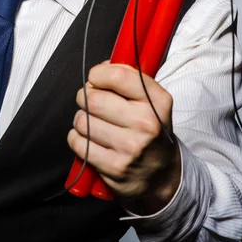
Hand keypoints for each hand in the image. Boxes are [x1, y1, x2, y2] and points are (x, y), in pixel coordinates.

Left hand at [67, 62, 180, 213]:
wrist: (164, 175)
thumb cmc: (151, 129)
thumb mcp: (153, 100)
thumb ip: (130, 78)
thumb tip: (102, 66)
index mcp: (157, 101)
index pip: (117, 76)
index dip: (98, 73)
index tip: (96, 78)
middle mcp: (146, 123)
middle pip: (93, 99)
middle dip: (85, 96)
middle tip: (91, 100)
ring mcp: (130, 148)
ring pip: (82, 121)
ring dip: (81, 118)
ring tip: (93, 122)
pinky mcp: (114, 168)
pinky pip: (79, 143)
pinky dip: (77, 138)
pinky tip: (90, 139)